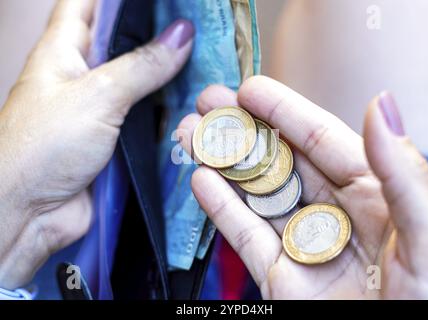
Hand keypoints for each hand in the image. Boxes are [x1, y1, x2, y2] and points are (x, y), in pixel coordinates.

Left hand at [0, 0, 193, 288]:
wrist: (29, 214)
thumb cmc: (45, 146)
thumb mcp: (97, 96)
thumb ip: (141, 66)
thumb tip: (183, 34)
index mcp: (63, 51)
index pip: (88, 4)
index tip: (162, 0)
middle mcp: (82, 76)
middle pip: (122, 43)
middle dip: (156, 34)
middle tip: (196, 28)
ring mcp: (100, 109)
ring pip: (139, 82)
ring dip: (167, 76)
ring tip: (206, 61)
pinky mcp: (115, 139)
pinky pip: (146, 118)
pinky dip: (167, 112)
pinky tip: (194, 105)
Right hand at [177, 76, 427, 298]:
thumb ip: (404, 174)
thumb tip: (381, 106)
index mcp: (378, 198)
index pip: (324, 142)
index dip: (285, 112)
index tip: (251, 90)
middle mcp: (337, 217)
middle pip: (282, 163)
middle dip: (245, 131)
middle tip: (211, 103)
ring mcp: (305, 247)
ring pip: (258, 196)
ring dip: (225, 164)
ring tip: (195, 134)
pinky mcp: (280, 280)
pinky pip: (246, 238)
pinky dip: (222, 209)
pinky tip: (203, 181)